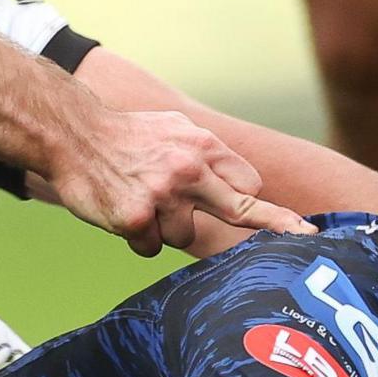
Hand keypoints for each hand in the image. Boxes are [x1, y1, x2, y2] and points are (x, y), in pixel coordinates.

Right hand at [53, 108, 310, 255]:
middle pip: (241, 210)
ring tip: (137, 200)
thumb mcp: (174, 128)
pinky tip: (120, 211)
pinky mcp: (136, 219)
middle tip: (305, 235)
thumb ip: (208, 155)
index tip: (300, 227)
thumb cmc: (127, 136)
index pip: (247, 184)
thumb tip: (247, 185)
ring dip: (164, 229)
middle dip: (275, 225)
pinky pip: (151, 248)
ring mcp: (163, 195)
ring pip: (183, 237)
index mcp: (201, 146)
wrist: (72, 134)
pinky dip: (138, 238)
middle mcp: (188, 169)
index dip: (258, 207)